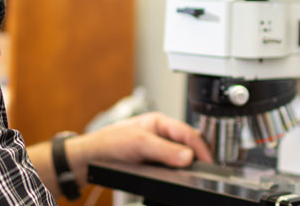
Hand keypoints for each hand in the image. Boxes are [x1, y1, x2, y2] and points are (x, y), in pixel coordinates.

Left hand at [66, 112, 212, 185]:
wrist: (90, 159)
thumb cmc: (109, 143)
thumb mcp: (138, 144)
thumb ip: (164, 150)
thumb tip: (187, 156)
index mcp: (159, 122)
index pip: (188, 133)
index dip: (201, 148)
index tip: (209, 162)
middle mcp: (160, 134)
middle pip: (188, 145)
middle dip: (198, 156)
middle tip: (206, 170)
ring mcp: (157, 149)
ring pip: (181, 157)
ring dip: (187, 165)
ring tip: (195, 174)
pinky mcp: (153, 163)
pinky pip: (172, 167)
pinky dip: (178, 172)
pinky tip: (179, 177)